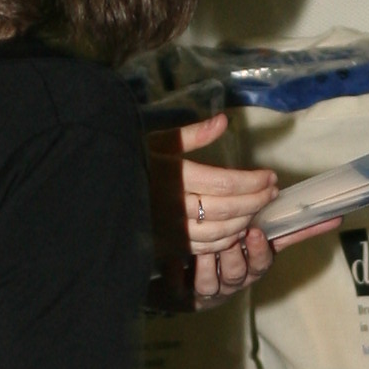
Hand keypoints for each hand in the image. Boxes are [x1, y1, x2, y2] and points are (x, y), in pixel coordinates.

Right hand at [144, 111, 281, 306]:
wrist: (96, 194)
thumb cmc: (129, 163)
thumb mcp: (157, 141)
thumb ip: (193, 135)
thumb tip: (224, 121)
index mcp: (174, 176)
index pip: (226, 182)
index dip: (253, 182)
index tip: (270, 177)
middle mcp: (175, 206)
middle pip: (229, 208)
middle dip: (256, 201)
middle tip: (273, 191)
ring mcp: (172, 230)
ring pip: (221, 231)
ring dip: (246, 221)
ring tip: (258, 208)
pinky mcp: (168, 246)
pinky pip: (206, 247)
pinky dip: (228, 239)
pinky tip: (237, 228)